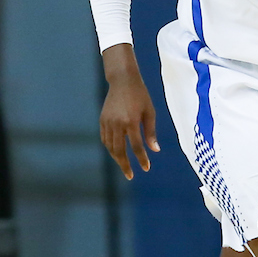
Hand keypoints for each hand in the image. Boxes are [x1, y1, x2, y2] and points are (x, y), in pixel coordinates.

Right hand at [100, 44, 159, 179]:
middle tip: (130, 175)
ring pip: (110, 147)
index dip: (141, 159)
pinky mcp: (102, 120)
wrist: (123, 81)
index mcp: (131, 122)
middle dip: (125, 165)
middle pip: (119, 151)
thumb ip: (151, 132)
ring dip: (117, 158)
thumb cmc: (141, 96)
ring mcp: (108, 122)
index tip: (146, 168)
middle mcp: (117, 124)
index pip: (136, 146)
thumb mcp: (150, 112)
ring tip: (124, 166)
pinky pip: (105, 139)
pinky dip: (110, 148)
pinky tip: (117, 153)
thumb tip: (155, 150)